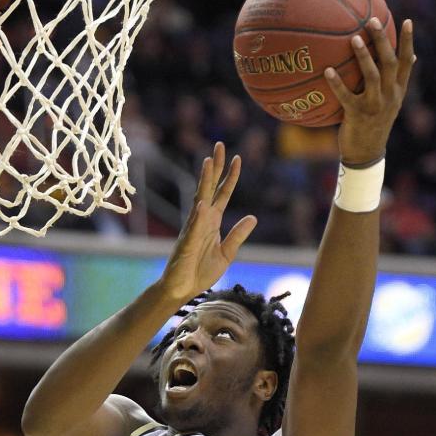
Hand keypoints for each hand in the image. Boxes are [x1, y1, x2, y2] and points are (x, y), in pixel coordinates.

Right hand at [159, 143, 256, 303]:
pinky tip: (203, 204)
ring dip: (204, 182)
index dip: (230, 177)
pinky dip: (199, 216)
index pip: (223, 194)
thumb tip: (253, 217)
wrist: (182, 289)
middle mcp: (202, 220)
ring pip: (199, 200)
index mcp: (212, 221)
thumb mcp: (227, 253)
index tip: (238, 158)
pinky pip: (194, 228)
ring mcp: (193, 230)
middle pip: (209, 188)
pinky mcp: (188, 244)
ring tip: (208, 162)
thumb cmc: (200, 272)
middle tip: (219, 145)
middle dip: (215, 167)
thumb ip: (238, 235)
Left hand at [324, 19, 415, 164]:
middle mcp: (390, 96)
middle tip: (372, 20)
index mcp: (398, 91)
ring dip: (363, 56)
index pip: (407, 62)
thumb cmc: (375, 123)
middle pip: (389, 63)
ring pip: (372, 76)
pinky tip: (327, 70)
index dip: (408, 42)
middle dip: (382, 40)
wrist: (366, 153)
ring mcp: (375, 106)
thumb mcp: (391, 103)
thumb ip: (396, 80)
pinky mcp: (358, 115)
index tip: (408, 20)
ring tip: (354, 38)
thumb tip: (413, 56)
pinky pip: (346, 96)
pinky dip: (337, 83)